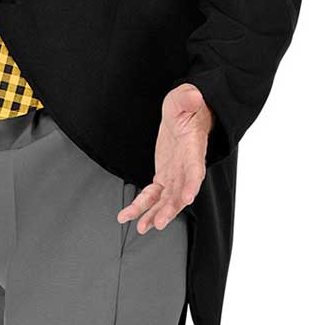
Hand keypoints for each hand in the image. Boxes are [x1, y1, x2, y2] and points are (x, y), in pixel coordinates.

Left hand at [117, 83, 212, 232]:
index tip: (188, 197)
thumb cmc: (187, 105)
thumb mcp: (185, 98)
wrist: (185, 113)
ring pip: (166, 199)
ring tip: (142, 227)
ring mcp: (175, 174)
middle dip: (170, 208)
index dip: (192, 183)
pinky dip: (142, 206)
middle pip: (181, 192)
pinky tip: (129, 216)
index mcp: (193, 148)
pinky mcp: (164, 176)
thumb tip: (193, 97)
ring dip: (154, 214)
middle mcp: (186, 166)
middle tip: (159, 222)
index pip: (195, 168)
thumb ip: (188, 100)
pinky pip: (153, 195)